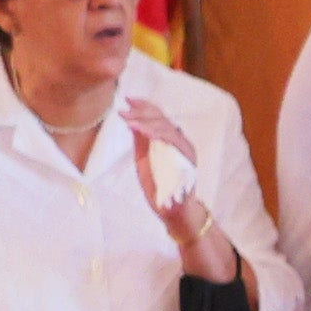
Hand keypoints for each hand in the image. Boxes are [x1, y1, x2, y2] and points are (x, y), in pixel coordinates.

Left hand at [121, 100, 237, 280]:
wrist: (172, 211)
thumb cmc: (159, 187)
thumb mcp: (144, 160)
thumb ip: (141, 141)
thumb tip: (131, 120)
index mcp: (170, 140)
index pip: (159, 116)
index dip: (144, 105)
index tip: (128, 99)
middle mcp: (180, 141)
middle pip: (162, 118)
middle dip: (141, 111)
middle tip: (124, 109)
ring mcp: (185, 149)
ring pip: (166, 126)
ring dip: (145, 120)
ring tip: (128, 119)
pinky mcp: (187, 159)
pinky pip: (171, 140)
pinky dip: (155, 133)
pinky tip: (139, 129)